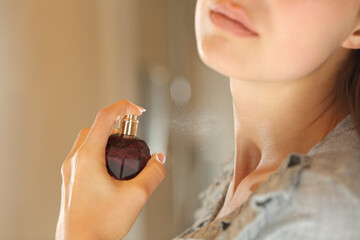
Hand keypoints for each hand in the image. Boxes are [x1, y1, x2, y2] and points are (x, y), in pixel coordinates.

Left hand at [56, 100, 165, 239]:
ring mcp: (70, 171)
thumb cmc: (99, 226)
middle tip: (134, 133)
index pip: (105, 118)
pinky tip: (114, 170)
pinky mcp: (71, 182)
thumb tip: (159, 159)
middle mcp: (75, 161)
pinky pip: (85, 157)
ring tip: (125, 152)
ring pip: (89, 142)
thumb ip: (153, 173)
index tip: (139, 110)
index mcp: (87, 157)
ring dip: (108, 139)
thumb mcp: (136, 196)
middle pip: (96, 128)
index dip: (124, 107)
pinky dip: (101, 153)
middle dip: (117, 125)